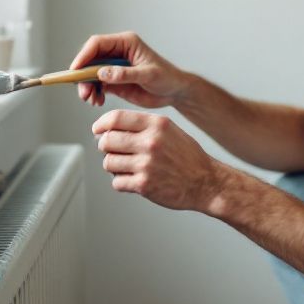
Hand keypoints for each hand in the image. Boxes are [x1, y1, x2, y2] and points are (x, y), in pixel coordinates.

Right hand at [70, 31, 190, 107]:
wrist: (175, 92)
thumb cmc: (167, 78)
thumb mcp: (148, 75)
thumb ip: (125, 74)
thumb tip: (102, 73)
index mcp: (126, 43)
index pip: (97, 44)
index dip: (83, 56)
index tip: (76, 71)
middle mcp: (117, 52)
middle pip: (90, 59)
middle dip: (83, 76)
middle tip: (84, 93)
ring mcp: (114, 67)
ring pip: (91, 73)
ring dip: (86, 86)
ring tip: (92, 100)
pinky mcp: (114, 80)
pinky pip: (97, 84)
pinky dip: (93, 93)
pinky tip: (98, 101)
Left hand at [94, 110, 223, 210]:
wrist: (206, 182)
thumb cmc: (187, 157)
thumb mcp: (169, 130)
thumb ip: (143, 126)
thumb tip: (109, 127)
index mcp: (157, 124)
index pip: (116, 118)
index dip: (101, 124)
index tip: (97, 130)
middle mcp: (151, 142)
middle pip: (107, 141)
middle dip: (105, 147)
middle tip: (113, 151)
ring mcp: (146, 164)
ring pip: (108, 162)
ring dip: (113, 166)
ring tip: (126, 167)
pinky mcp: (144, 185)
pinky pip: (117, 182)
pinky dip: (121, 182)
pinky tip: (134, 180)